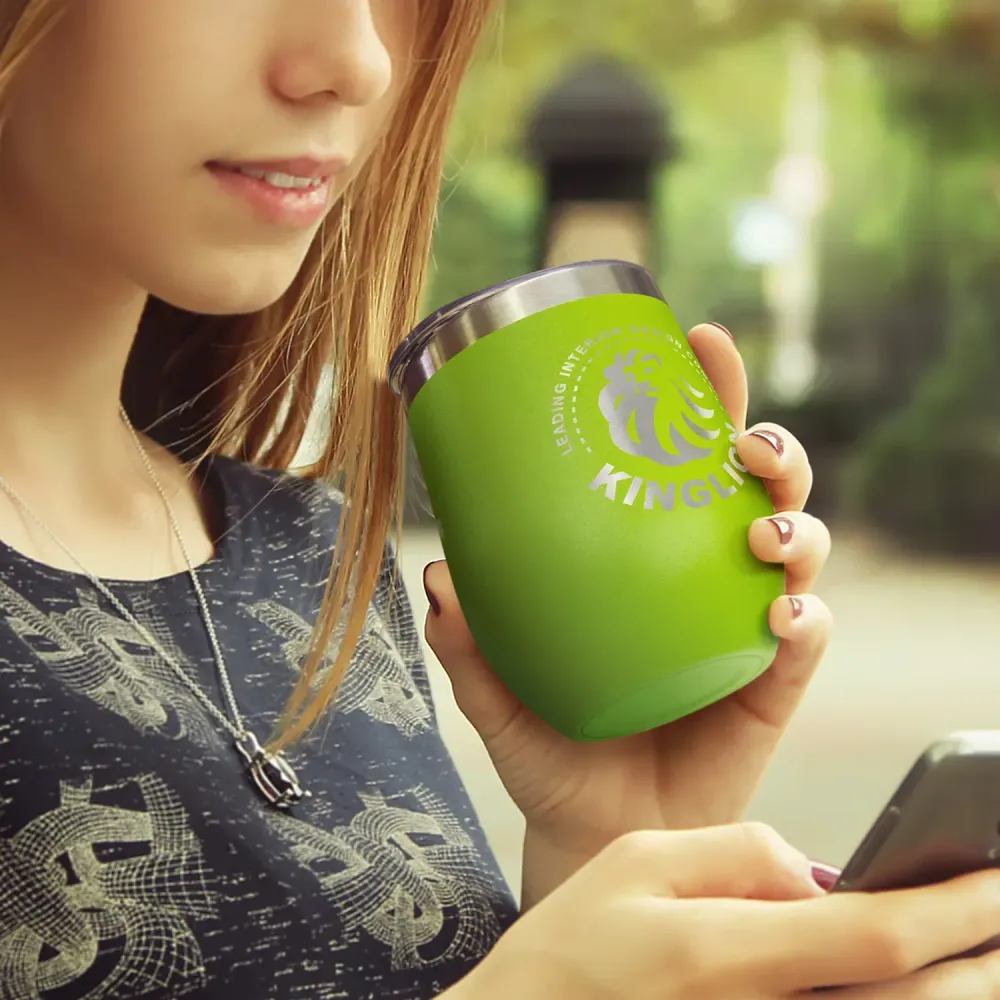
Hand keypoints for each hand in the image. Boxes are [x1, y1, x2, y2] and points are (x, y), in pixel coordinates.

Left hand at [423, 322, 832, 899]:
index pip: (684, 459)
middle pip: (761, 489)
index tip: (700, 339)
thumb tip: (438, 577)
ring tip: (764, 535)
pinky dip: (806, 619)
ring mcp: (744, 627)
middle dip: (772, 448)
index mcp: (649, 556)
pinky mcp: (771, 687)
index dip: (703, 395)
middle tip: (746, 442)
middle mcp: (705, 578)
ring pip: (800, 549)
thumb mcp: (496, 688)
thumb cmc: (549, 743)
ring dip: (797, 526)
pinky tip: (782, 616)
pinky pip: (806, 641)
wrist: (586, 828)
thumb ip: (468, 640)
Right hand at [447, 824, 999, 999]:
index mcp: (727, 953)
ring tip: (985, 955)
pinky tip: (915, 983)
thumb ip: (734, 852)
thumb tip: (814, 874)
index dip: (953, 908)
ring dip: (954, 993)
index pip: (872, 933)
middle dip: (980, 960)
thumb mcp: (636, 860)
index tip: (998, 875)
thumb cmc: (571, 949)